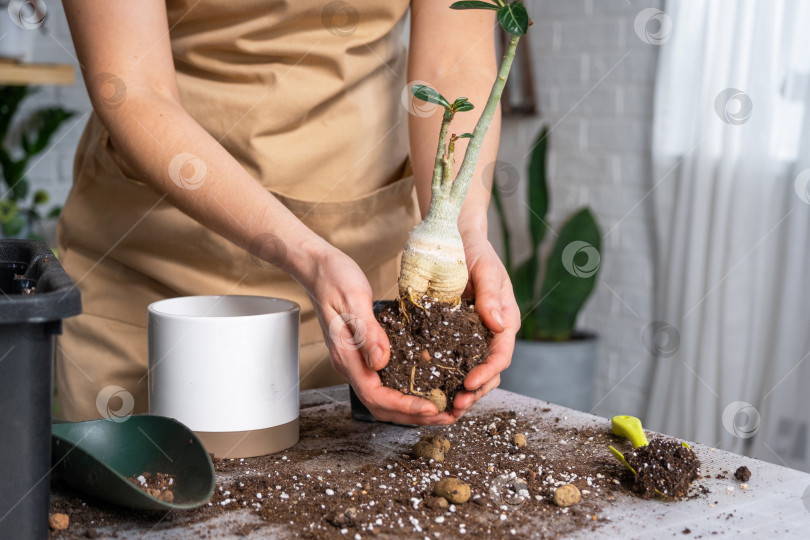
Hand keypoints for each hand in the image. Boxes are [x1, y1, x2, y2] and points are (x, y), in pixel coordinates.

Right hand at [302, 248, 455, 424]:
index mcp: (346, 356)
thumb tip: (382, 362)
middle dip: (413, 416)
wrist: (318, 268)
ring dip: (411, 408)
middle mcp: (351, 364)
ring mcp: (356, 361)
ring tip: (441, 408)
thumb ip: (367, 332)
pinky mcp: (364, 353)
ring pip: (384, 398)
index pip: (375, 395)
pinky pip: (386, 382)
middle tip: (446, 416)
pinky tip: (426, 386)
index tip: (431, 407)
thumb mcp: (353, 300)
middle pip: (381, 406)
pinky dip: (407, 391)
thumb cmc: (334, 279)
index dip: (404, 406)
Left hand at [451, 234, 519, 418]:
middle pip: (488, 372)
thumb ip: (491, 295)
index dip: (487, 373)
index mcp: (505, 321)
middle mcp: (490, 333)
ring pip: (471, 372)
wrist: (456, 239)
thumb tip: (498, 323)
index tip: (468, 384)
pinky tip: (428, 387)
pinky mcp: (452, 334)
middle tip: (454, 407)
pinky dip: (443, 376)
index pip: (501, 356)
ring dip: (460, 391)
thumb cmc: (476, 252)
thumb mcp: (486, 270)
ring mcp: (471, 336)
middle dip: (474, 392)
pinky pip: (451, 360)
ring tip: (444, 407)